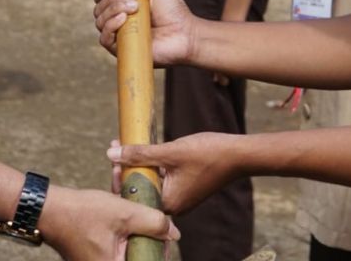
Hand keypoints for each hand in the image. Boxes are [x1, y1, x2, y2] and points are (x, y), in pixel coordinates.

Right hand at [38, 185, 178, 260]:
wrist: (48, 209)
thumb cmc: (82, 213)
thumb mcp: (124, 213)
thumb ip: (153, 223)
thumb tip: (174, 233)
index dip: (159, 250)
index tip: (163, 233)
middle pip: (138, 256)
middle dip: (146, 237)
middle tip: (148, 218)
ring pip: (128, 250)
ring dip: (135, 232)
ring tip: (132, 211)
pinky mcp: (93, 255)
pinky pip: (116, 246)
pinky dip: (122, 231)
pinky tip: (120, 211)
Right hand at [93, 0, 194, 67]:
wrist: (184, 34)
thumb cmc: (172, 10)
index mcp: (123, 2)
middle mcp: (118, 17)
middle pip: (99, 6)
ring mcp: (119, 33)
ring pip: (99, 20)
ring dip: (114, 9)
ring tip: (135, 8)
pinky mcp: (120, 49)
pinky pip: (103, 39)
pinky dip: (110, 25)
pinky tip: (124, 18)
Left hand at [108, 133, 239, 214]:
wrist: (239, 155)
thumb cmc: (208, 154)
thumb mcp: (170, 152)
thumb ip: (140, 154)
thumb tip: (110, 154)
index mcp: (168, 204)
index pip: (134, 194)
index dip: (119, 174)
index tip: (112, 154)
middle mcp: (174, 206)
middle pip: (141, 188)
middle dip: (127, 167)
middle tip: (117, 145)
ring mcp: (181, 198)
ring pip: (152, 181)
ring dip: (140, 164)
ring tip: (127, 144)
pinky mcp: (186, 188)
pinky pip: (163, 179)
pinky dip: (153, 166)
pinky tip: (147, 150)